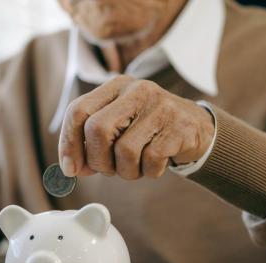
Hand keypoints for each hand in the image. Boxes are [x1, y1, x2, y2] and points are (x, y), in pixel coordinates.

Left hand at [58, 76, 214, 178]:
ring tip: (134, 167)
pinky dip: (148, 172)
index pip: (77, 111)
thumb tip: (71, 168)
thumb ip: (91, 143)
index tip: (71, 169)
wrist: (197, 130)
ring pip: (124, 150)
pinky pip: (150, 161)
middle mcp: (136, 90)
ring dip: (125, 171)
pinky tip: (155, 165)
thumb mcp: (117, 127)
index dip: (69, 144)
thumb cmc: (146, 132)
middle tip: (106, 170)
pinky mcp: (179, 127)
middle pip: (97, 129)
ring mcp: (160, 107)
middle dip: (97, 160)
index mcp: (115, 87)